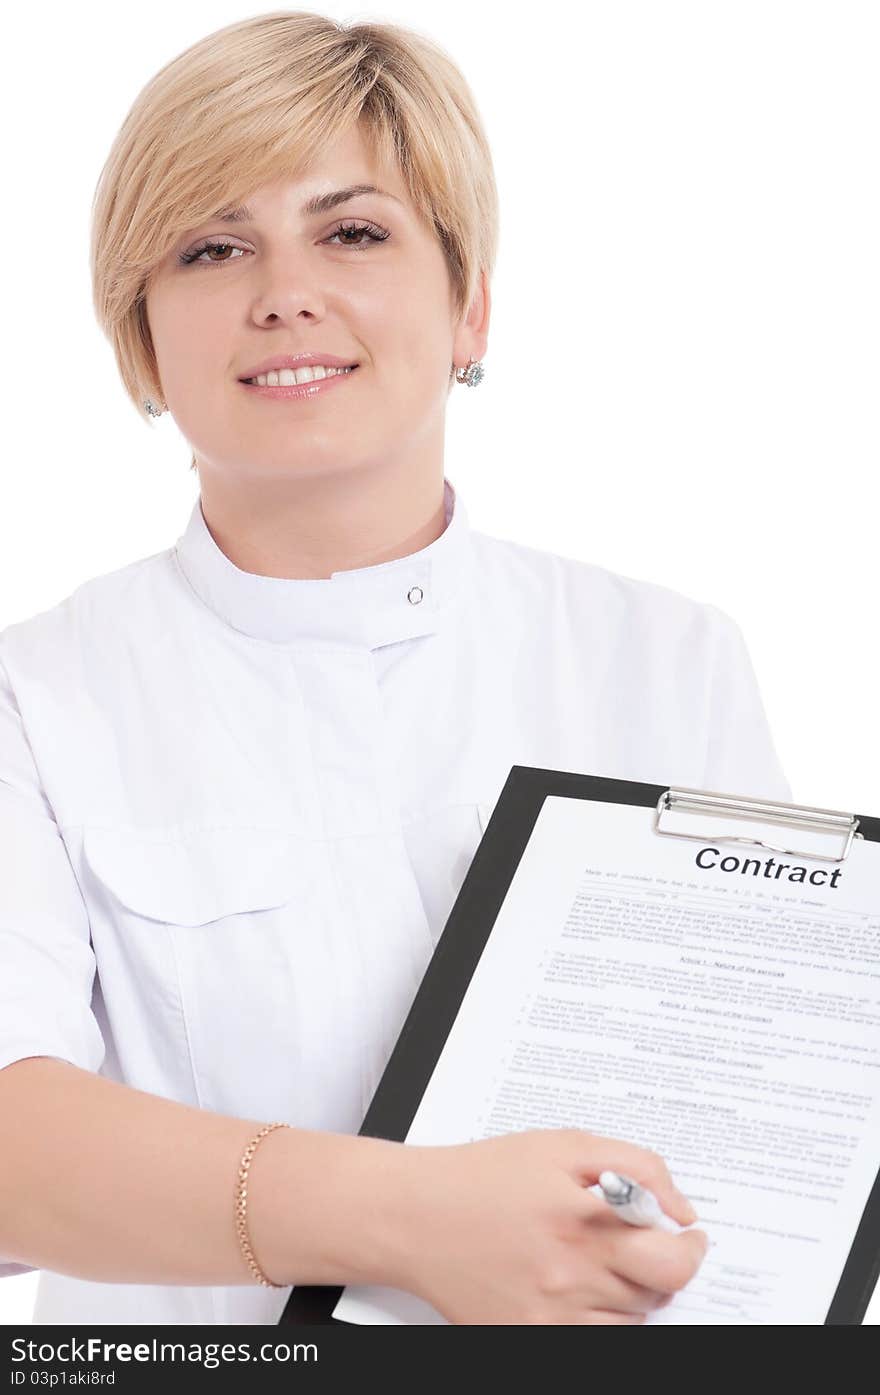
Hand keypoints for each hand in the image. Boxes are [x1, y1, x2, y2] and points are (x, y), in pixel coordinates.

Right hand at [392, 1128, 707, 1323]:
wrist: (415, 1216)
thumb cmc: (483, 1175)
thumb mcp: (564, 1145)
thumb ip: (635, 1166)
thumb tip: (680, 1209)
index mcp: (582, 1221)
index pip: (671, 1261)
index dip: (692, 1251)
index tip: (689, 1236)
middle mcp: (569, 1275)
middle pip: (655, 1294)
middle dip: (662, 1266)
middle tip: (645, 1245)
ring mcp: (549, 1317)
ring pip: (630, 1322)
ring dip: (631, 1294)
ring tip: (600, 1261)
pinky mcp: (528, 1338)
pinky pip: (593, 1342)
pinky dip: (599, 1320)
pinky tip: (579, 1289)